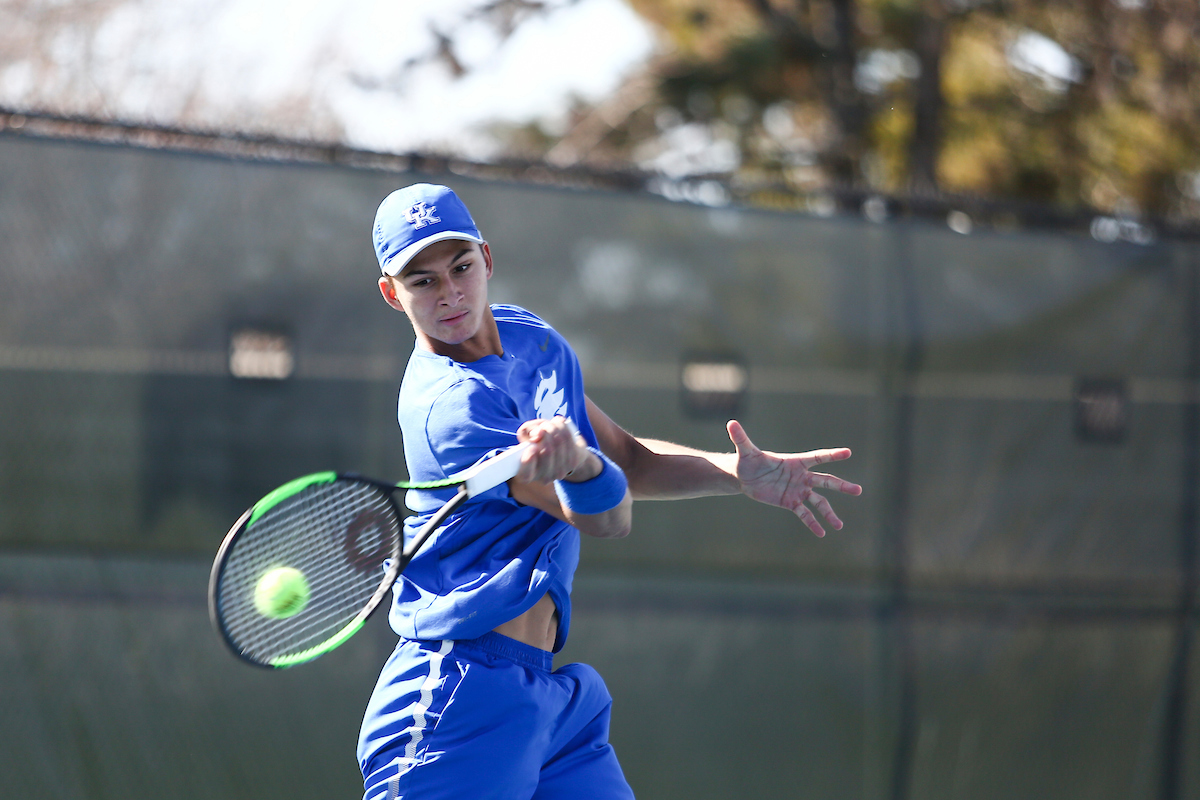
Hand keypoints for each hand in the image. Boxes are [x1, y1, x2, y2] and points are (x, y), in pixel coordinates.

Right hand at [515, 417, 594, 483]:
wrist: (562, 450)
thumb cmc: (539, 442)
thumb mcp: (526, 435)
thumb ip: (525, 431)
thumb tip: (537, 434)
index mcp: (527, 474)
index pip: (526, 474)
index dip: (528, 461)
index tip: (531, 448)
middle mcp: (543, 477)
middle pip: (546, 450)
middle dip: (544, 431)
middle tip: (542, 427)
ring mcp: (560, 472)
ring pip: (558, 441)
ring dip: (553, 426)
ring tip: (550, 424)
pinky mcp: (573, 462)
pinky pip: (567, 437)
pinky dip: (562, 426)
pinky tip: (558, 424)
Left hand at [727, 420, 861, 537]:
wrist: (745, 477)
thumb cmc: (748, 461)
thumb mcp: (745, 451)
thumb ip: (741, 438)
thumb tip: (730, 423)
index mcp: (795, 461)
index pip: (817, 457)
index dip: (831, 455)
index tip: (848, 452)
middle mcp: (801, 476)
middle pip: (825, 480)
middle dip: (841, 485)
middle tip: (858, 490)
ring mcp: (798, 490)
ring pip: (818, 501)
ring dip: (829, 512)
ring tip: (839, 525)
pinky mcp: (790, 502)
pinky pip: (804, 514)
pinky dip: (812, 523)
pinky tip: (821, 533)